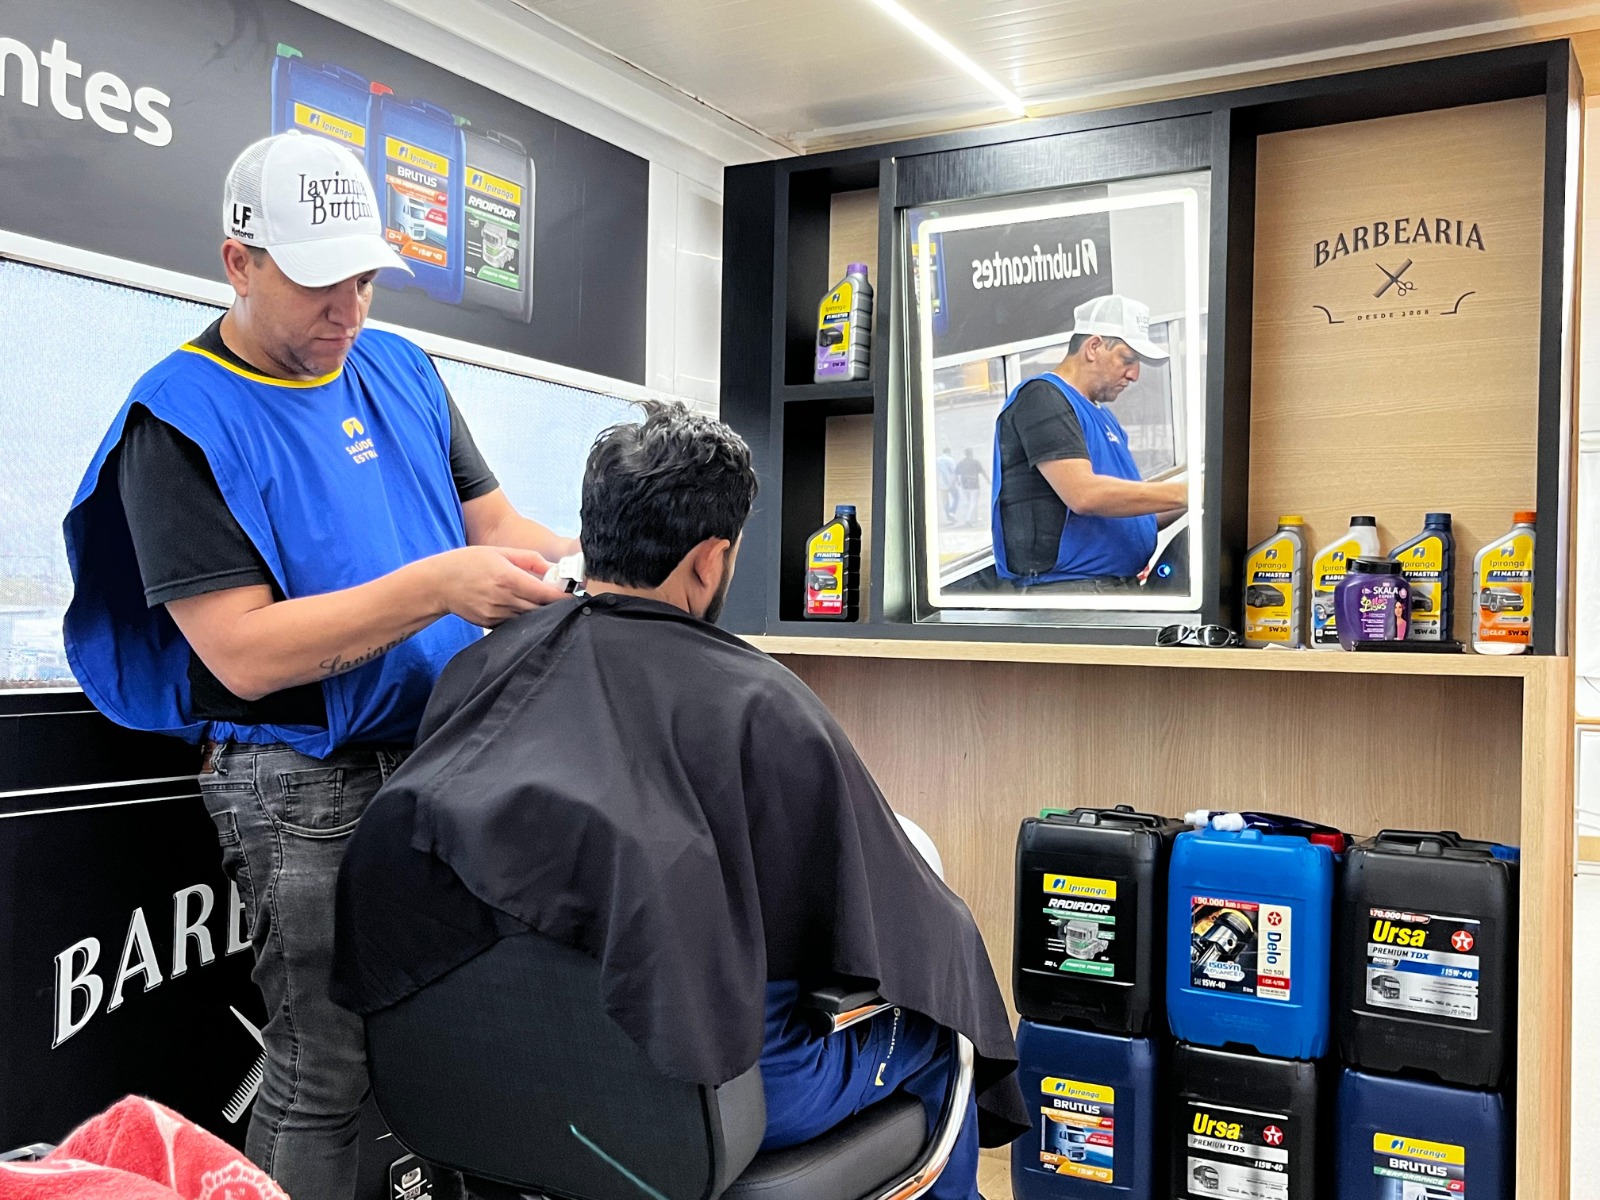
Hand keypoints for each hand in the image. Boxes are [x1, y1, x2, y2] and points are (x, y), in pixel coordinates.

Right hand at [425, 546, 567, 626]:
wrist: (438, 583)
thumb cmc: (468, 563)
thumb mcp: (499, 552)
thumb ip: (529, 559)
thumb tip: (553, 568)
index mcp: (508, 578)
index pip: (546, 593)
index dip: (563, 596)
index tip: (573, 594)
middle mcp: (504, 599)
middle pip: (540, 609)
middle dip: (554, 605)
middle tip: (561, 598)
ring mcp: (496, 614)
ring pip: (529, 618)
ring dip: (539, 612)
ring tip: (542, 603)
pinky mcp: (490, 624)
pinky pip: (514, 623)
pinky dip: (522, 617)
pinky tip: (522, 608)